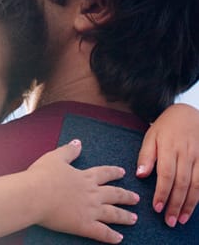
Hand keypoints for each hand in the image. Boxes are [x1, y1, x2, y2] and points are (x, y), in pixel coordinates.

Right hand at [31, 139, 138, 243]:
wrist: (35, 194)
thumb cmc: (42, 176)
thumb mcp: (55, 158)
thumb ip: (68, 151)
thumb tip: (78, 142)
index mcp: (84, 177)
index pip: (104, 173)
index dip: (114, 172)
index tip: (122, 172)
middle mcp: (91, 193)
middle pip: (114, 194)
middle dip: (126, 196)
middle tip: (136, 198)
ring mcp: (90, 210)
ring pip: (113, 213)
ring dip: (125, 216)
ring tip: (134, 218)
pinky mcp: (84, 225)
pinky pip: (102, 232)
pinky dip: (112, 236)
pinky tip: (119, 238)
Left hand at [136, 103, 198, 226]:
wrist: (189, 113)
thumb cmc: (166, 127)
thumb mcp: (150, 136)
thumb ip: (146, 156)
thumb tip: (141, 175)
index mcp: (169, 148)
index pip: (166, 175)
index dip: (162, 193)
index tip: (157, 208)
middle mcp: (187, 154)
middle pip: (182, 183)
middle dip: (176, 204)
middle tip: (169, 220)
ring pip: (197, 185)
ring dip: (190, 204)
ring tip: (182, 218)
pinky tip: (194, 206)